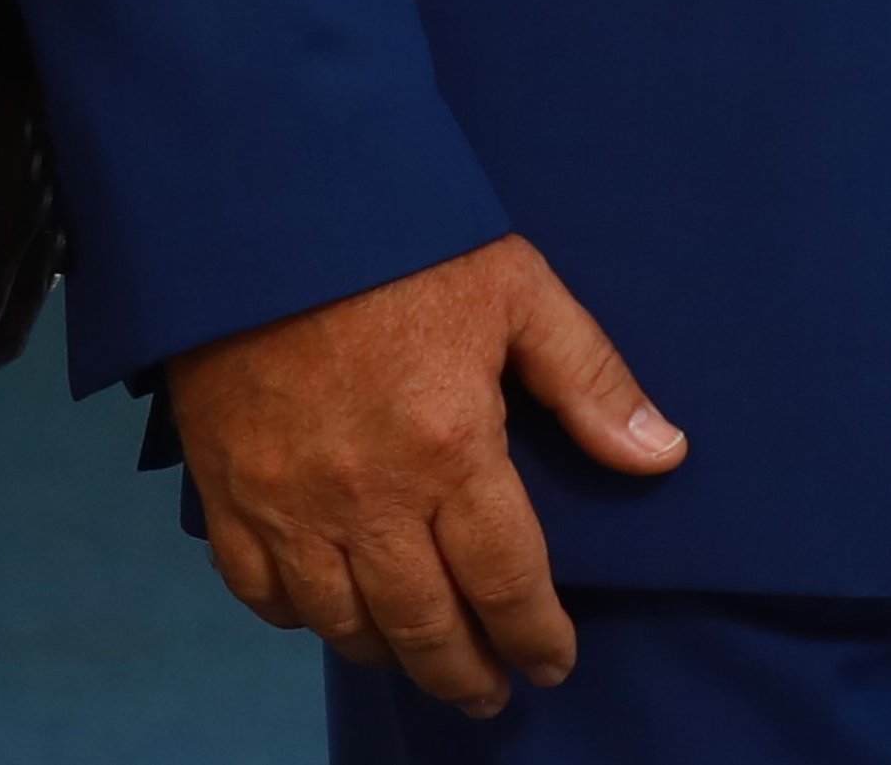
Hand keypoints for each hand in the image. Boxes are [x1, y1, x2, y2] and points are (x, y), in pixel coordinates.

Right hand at [165, 235, 684, 715]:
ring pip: (343, 621)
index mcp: (450, 448)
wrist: (268, 197)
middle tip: (491, 692)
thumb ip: (589, 380)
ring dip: (391, 652)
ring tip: (423, 659)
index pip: (507, 582)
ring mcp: (289, 500)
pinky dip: (297, 617)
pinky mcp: (227, 487)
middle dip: (467, 672)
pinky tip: (328, 613)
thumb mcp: (516, 288)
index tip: (553, 662)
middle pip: (425, 625)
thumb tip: (662, 455)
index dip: (537, 637)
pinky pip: (259, 589)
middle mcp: (368, 495)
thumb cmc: (399, 237)